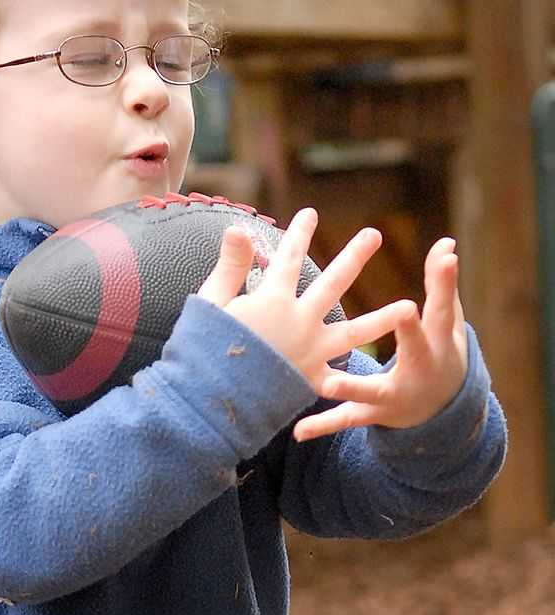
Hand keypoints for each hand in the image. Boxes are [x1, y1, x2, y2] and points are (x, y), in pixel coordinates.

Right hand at [197, 208, 412, 396]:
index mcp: (273, 299)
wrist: (212, 400)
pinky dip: (358, 372)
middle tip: (375, 235)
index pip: (290, 257)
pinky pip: (340, 375)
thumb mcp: (212, 301)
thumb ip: (230, 266)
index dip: (300, 233)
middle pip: (334, 283)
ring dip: (381, 318)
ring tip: (408, 306)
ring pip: (354, 331)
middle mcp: (299, 321)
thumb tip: (238, 227)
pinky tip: (379, 370)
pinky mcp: (310, 379)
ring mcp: (310, 351)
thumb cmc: (204, 347)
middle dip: (354, 256)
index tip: (311, 214)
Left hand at [293, 237, 467, 440]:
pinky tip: (298, 431)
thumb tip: (446, 243)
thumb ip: (442, 284)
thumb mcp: (446, 321)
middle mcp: (419, 370)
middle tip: (404, 312)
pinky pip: (344, 419)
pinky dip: (322, 425)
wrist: (442, 409)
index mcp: (436, 343)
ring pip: (370, 392)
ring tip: (328, 383)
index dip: (444, 284)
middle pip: (415, 349)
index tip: (445, 259)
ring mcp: (393, 396)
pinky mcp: (371, 414)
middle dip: (410, 334)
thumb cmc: (441, 351)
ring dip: (351, 388)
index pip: (439, 312)